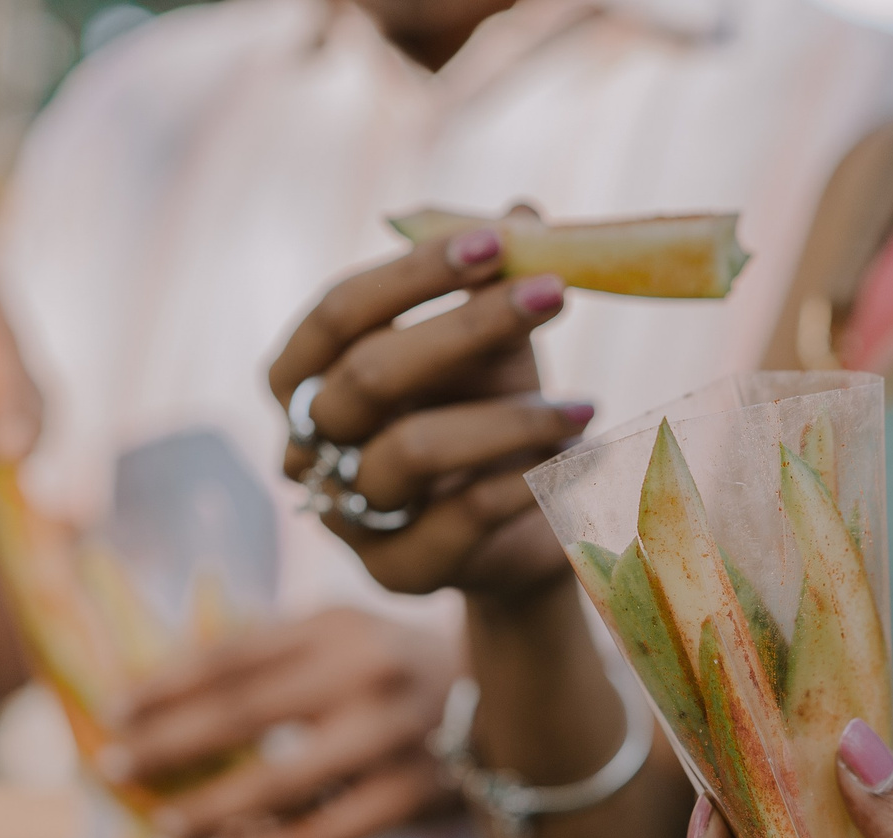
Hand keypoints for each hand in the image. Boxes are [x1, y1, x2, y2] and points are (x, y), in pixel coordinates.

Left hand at [109, 608, 461, 837]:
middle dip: (169, 744)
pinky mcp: (414, 798)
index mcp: (336, 625)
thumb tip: (155, 706)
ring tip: (164, 828)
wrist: (509, 701)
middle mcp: (365, 674)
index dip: (165, 685)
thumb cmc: (390, 672)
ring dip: (212, 811)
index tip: (113, 711)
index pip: (232, 654)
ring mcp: (392, 738)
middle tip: (113, 769)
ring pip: (282, 786)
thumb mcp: (339, 638)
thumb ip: (265, 660)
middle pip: (245, 712)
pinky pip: (327, 837)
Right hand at [266, 222, 594, 603]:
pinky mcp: (397, 571)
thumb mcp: (495, 347)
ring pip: (412, 450)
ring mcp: (346, 515)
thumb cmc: (491, 416)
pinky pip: (460, 517)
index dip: (412, 273)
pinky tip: (579, 459)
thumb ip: (495, 285)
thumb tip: (525, 210)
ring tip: (585, 407)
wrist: (527, 528)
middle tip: (557, 291)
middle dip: (467, 327)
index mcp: (307, 376)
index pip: (339, 313)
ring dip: (509, 418)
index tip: (497, 240)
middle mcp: (309, 446)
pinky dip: (525, 480)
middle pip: (368, 375)